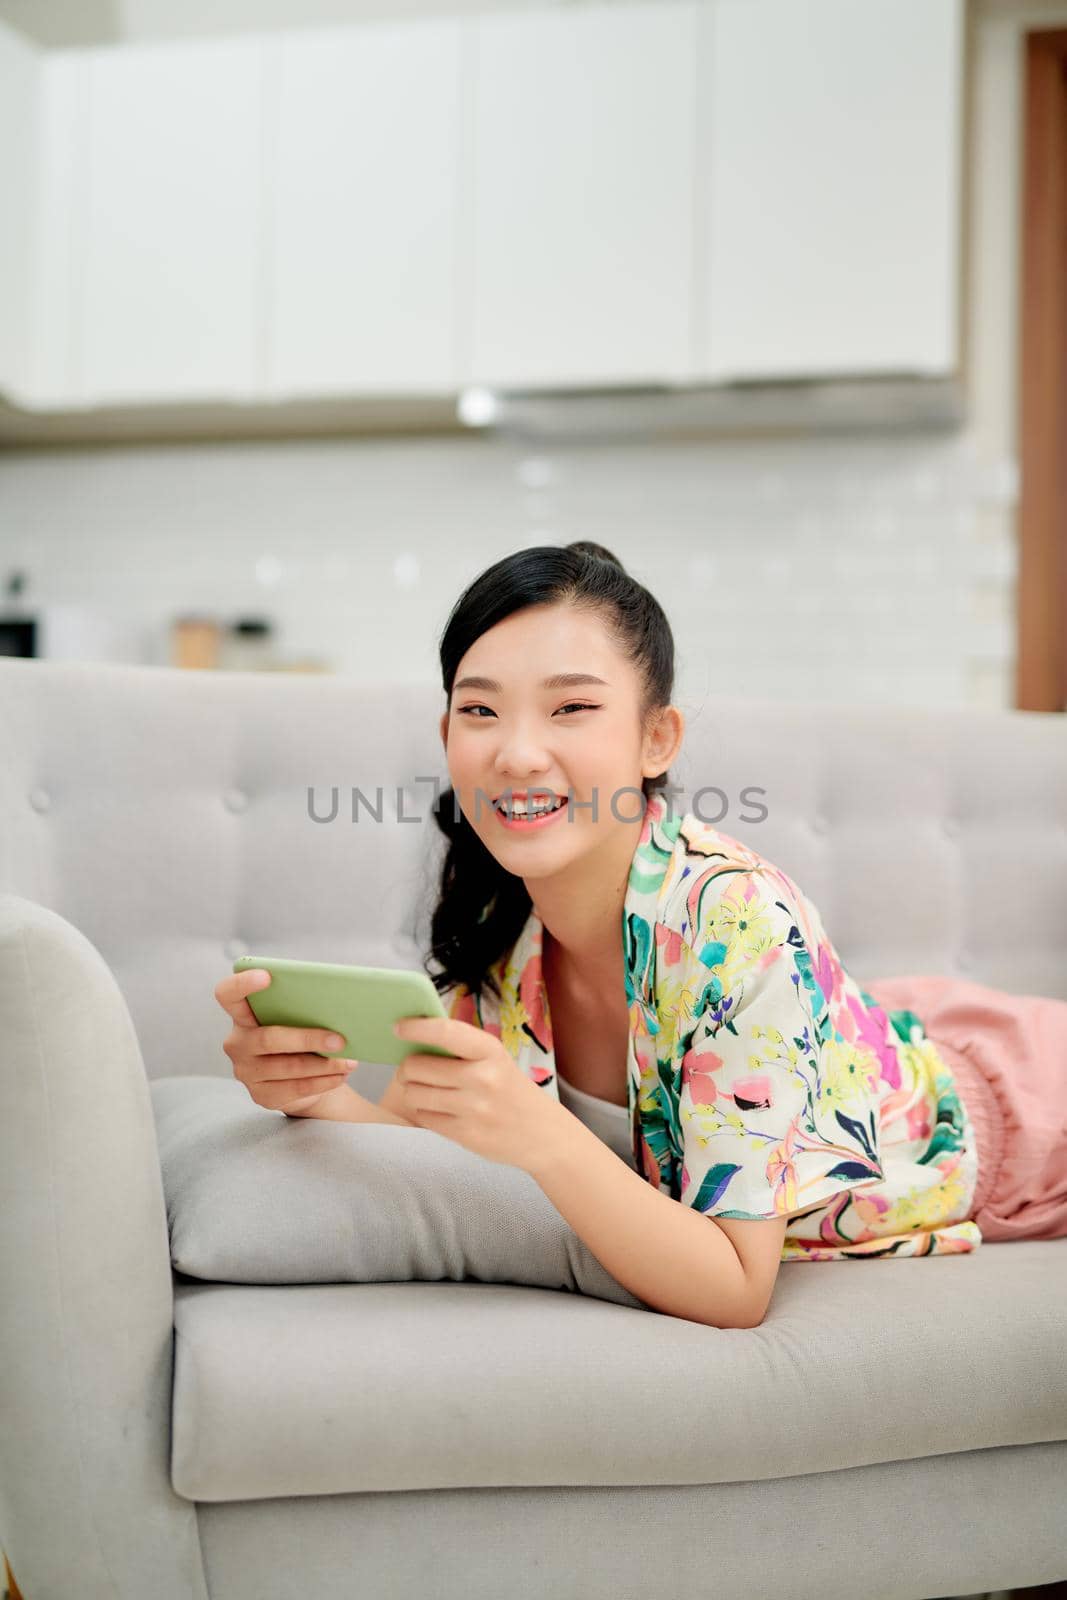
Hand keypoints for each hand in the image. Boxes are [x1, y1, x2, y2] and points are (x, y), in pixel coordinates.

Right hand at [215, 968, 358, 1115]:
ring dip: (322, 1064)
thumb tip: (337, 1003)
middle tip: (340, 1039)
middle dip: (307, 1038)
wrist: (302, 1080)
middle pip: (268, 1038)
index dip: (242, 984)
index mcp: (243, 1015)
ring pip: (286, 1067)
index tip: (267, 976)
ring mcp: (246, 1071)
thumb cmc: (301, 1038)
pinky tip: (340, 1074)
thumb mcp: (299, 1019)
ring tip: (348, 1060)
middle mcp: (238, 1043)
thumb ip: (304, 1008)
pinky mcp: (261, 1095)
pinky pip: (294, 1088)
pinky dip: (321, 1081)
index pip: (227, 995)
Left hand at [392, 1015, 566, 1173]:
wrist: (542, 1134)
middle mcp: (482, 1078)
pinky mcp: (466, 1134)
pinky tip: (441, 1110)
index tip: (398, 1027)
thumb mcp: (495, 1060)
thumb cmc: (510, 1089)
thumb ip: (460, 1050)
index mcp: (490, 1051)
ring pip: (414, 1094)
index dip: (416, 1028)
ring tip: (428, 1091)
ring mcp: (474, 1109)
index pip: (446, 1032)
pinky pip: (424, 1118)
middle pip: (416, 1066)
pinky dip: (425, 1113)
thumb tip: (411, 1040)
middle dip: (407, 1068)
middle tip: (413, 1070)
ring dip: (413, 1092)